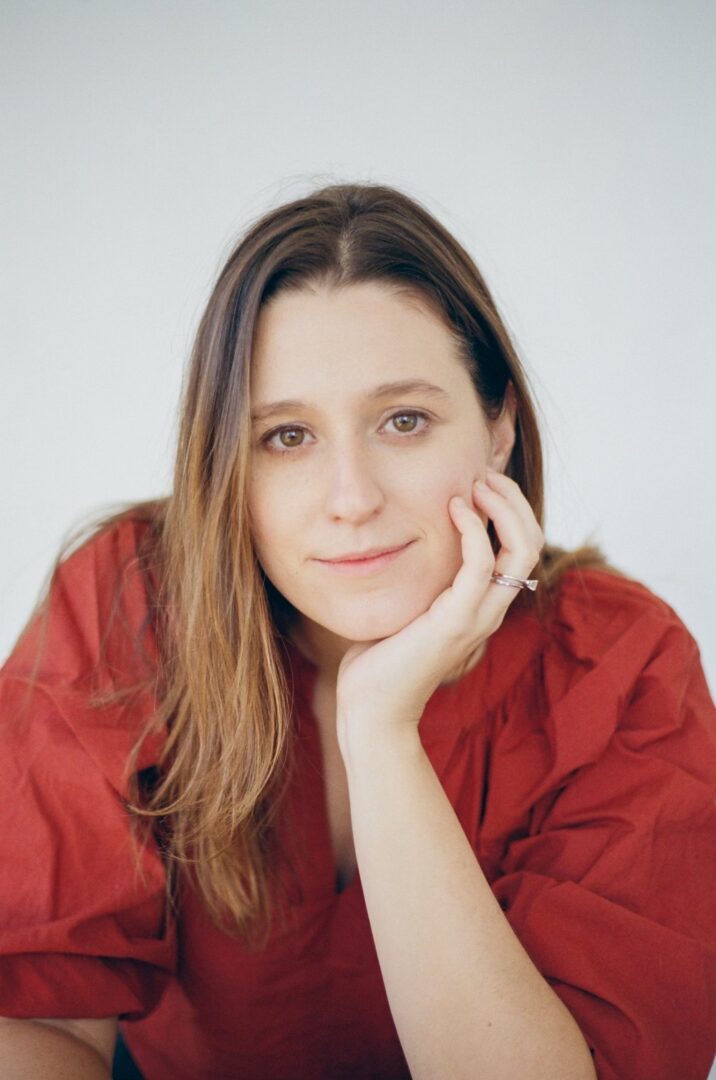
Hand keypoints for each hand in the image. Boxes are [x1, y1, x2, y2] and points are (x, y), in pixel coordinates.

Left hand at [335, 467, 543, 749]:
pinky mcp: (456, 622)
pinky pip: (481, 565)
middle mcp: (490, 609)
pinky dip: (473, 530)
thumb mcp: (410, 603)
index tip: (481, 479)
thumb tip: (408, 538)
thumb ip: (424, 576)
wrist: (372, 705)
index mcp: (484, 603)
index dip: (511, 508)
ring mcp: (478, 616)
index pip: (521, 546)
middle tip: (484, 473)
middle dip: (513, 500)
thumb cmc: (382, 656)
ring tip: (477, 483)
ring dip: (503, 507)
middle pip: (531, 541)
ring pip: (521, 549)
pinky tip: (454, 508)